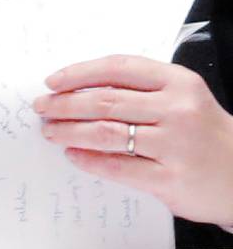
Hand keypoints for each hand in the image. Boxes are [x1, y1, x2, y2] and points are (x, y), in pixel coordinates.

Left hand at [35, 55, 232, 226]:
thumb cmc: (205, 132)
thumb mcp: (183, 97)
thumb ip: (141, 89)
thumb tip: (80, 88)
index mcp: (178, 82)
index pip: (118, 68)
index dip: (79, 73)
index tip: (53, 81)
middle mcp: (177, 110)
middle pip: (106, 101)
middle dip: (66, 104)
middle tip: (43, 108)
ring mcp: (175, 146)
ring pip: (108, 133)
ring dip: (71, 131)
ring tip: (51, 131)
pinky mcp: (171, 180)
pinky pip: (120, 167)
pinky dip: (91, 160)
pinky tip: (75, 155)